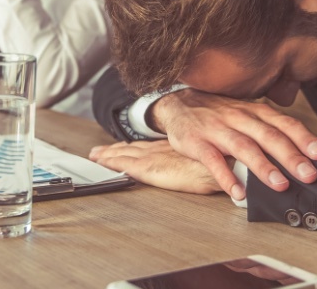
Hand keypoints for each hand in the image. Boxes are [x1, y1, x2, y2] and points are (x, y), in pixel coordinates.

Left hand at [89, 140, 220, 194]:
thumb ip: (193, 160)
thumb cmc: (218, 163)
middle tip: (97, 151)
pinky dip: (110, 163)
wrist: (221, 163)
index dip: (129, 146)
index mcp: (169, 148)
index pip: (144, 146)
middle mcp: (157, 150)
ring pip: (122, 155)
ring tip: (95, 156)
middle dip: (113, 150)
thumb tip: (198, 166)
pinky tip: (101, 164)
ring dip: (107, 156)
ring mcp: (151, 158)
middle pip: (129, 149)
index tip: (119, 146)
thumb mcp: (203, 158)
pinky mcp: (148, 169)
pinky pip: (123, 165)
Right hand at [151, 88, 316, 198]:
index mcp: (254, 111)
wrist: (178, 104)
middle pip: (268, 136)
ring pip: (244, 147)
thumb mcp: (246, 114)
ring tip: (280, 185)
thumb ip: (270, 130)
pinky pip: (213, 160)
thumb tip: (304, 154)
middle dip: (290, 156)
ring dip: (263, 167)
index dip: (303, 138)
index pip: (283, 123)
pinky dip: (226, 177)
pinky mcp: (196, 143)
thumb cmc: (219, 114)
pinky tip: (238, 192)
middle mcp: (238, 118)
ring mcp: (217, 130)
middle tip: (308, 174)